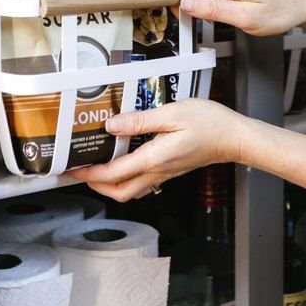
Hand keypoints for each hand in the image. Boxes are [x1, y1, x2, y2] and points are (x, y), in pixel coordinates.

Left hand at [71, 99, 249, 201]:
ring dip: (109, 185)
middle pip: (118, 192)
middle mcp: (157, 172)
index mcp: (154, 159)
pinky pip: (142, 183)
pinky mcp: (171, 171)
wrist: (234, 137)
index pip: (113, 174)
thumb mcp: (172, 113)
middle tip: (79, 170)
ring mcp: (165, 174)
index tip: (71, 169)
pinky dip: (126, 179)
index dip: (89, 173)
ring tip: (96, 167)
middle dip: (95, 185)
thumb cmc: (209, 123)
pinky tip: (123, 163)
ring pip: (130, 191)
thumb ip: (140, 121)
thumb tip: (112, 126)